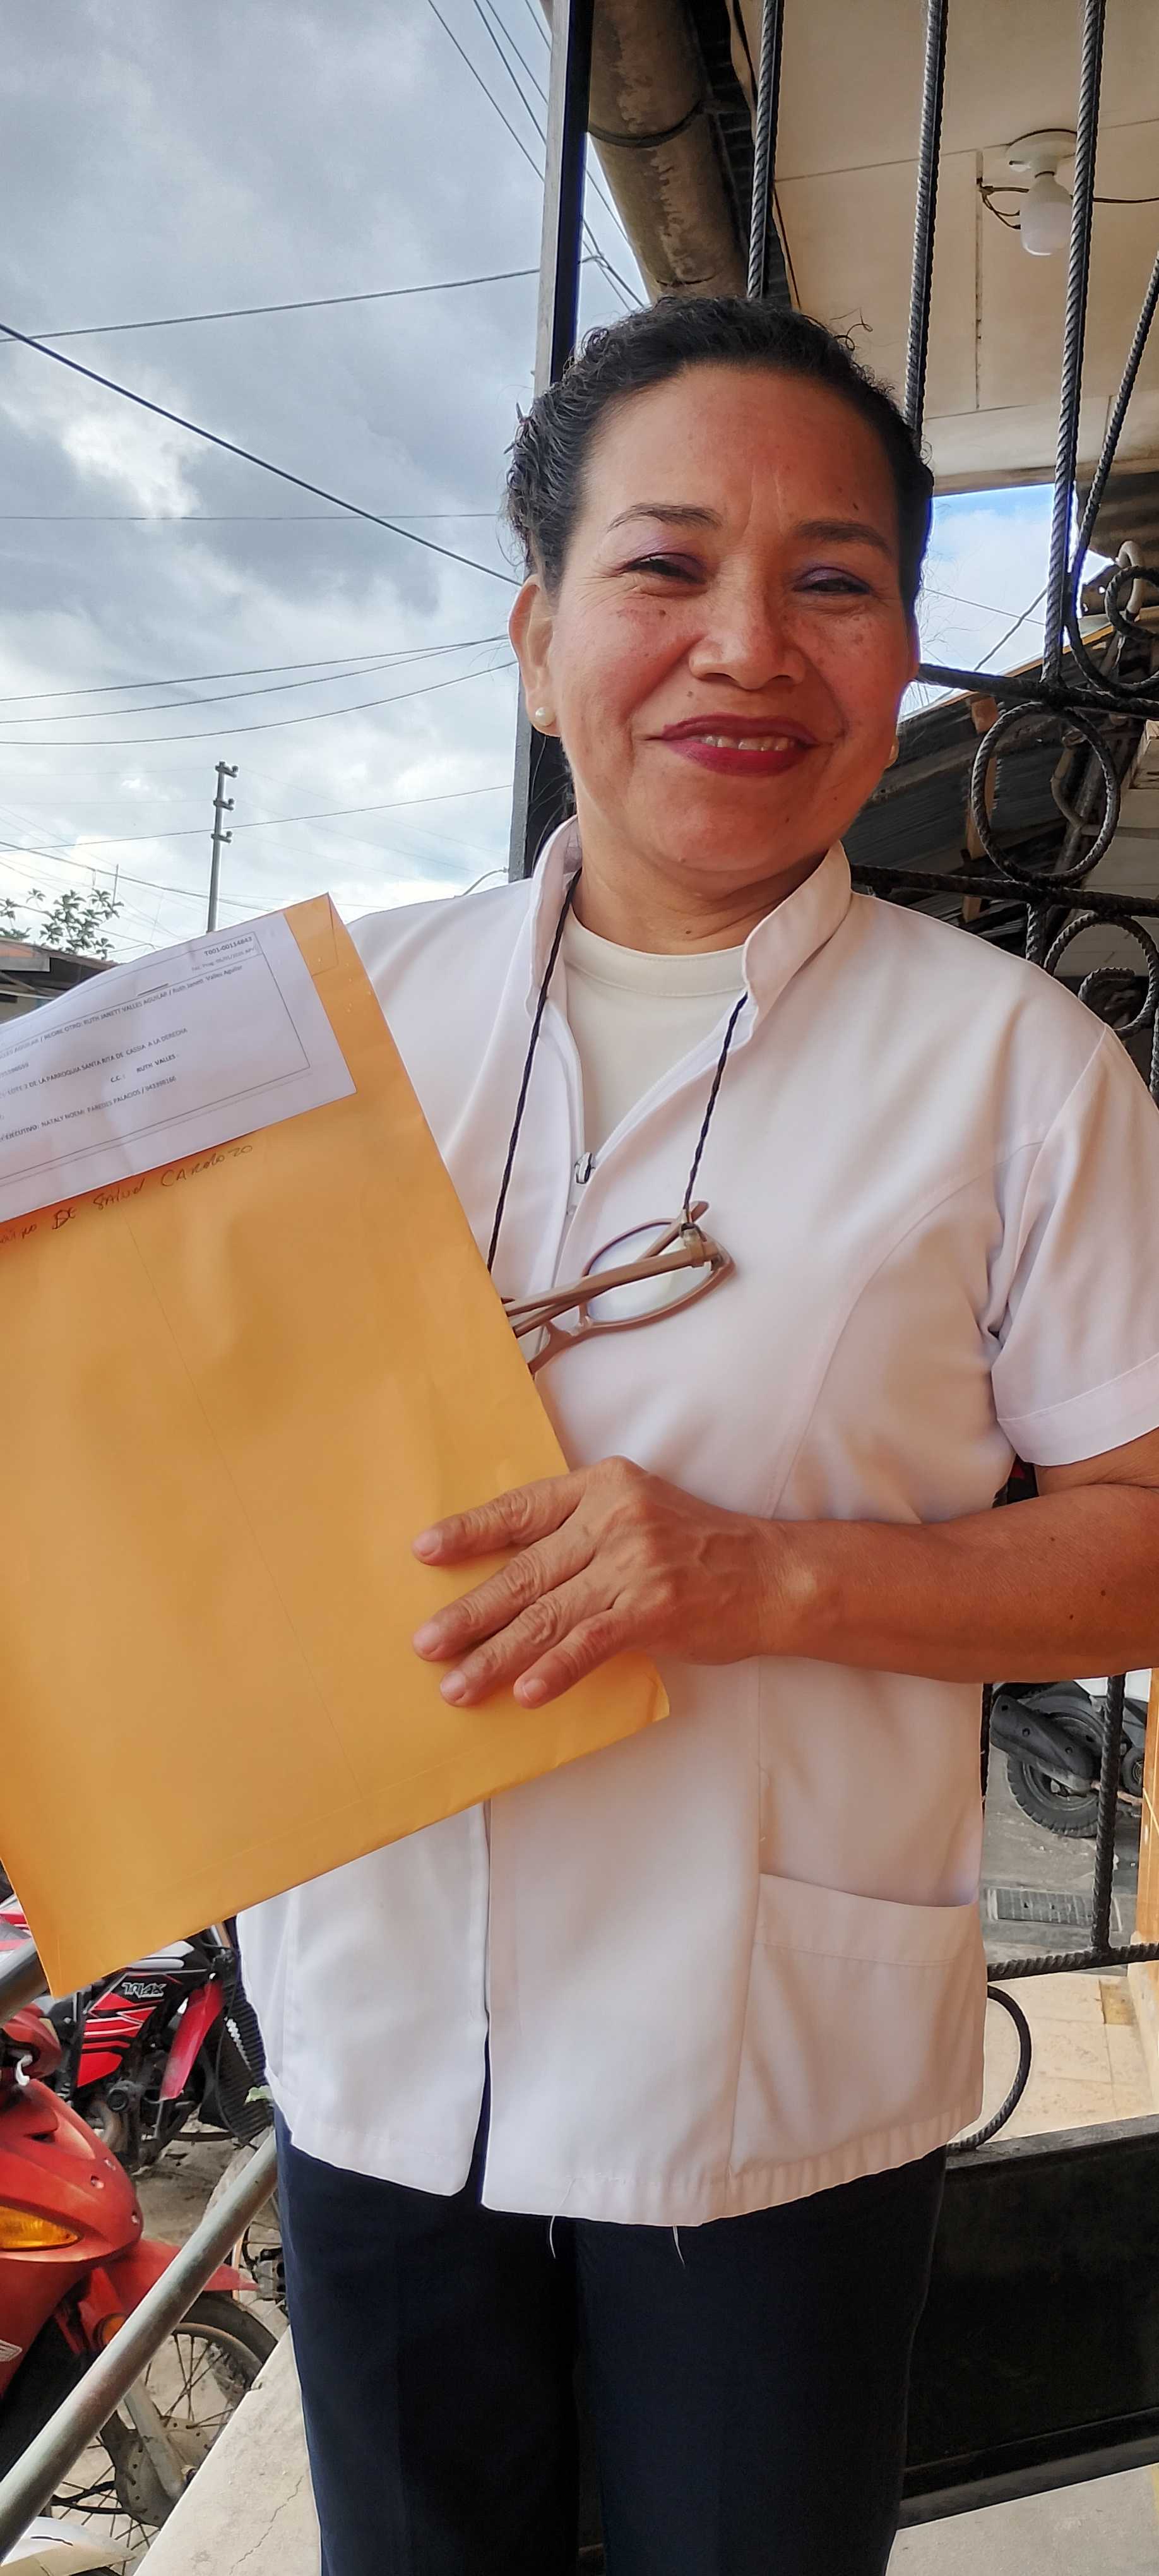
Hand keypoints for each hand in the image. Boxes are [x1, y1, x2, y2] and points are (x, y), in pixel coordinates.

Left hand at [411, 1456, 780, 1707]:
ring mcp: (634, 1563)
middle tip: (425, 1642)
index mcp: (603, 1485)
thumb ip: (583, 1531)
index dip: (470, 1532)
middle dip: (469, 1612)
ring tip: (456, 1685)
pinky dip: (555, 1669)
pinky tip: (525, 1691)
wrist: (773, 1576)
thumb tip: (510, 1577)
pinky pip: (591, 1643)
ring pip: (548, 1614)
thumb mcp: (639, 1514)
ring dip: (496, 1655)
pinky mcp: (654, 1608)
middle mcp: (614, 1518)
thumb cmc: (698, 1550)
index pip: (521, 1508)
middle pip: (525, 1571)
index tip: (424, 1551)